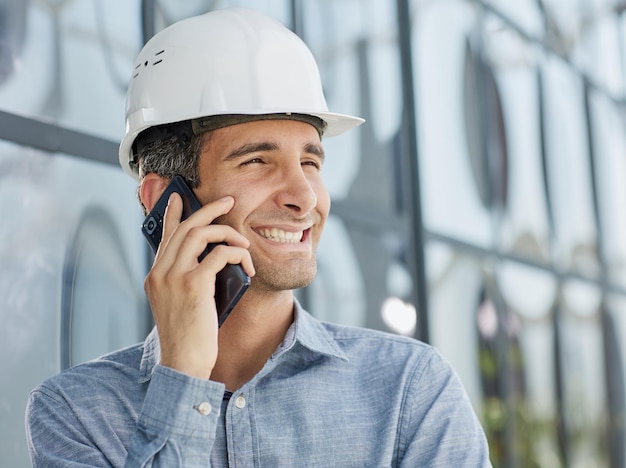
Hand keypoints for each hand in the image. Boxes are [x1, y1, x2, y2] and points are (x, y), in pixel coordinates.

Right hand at [144, 193, 254, 378]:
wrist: (183, 363)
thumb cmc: (189, 337)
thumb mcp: (182, 304)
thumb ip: (188, 280)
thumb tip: (214, 259)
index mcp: (155, 276)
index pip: (164, 236)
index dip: (172, 213)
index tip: (178, 196)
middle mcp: (160, 272)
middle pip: (185, 227)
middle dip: (209, 210)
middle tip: (228, 202)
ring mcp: (173, 276)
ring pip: (201, 234)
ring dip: (227, 232)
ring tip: (243, 241)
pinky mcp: (192, 284)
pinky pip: (219, 254)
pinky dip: (236, 254)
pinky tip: (246, 267)